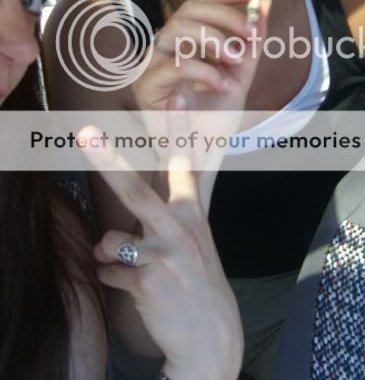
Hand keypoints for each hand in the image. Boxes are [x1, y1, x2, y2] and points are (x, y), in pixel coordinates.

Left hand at [79, 101, 242, 379]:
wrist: (212, 334)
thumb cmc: (196, 278)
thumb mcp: (190, 241)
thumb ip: (149, 223)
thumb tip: (101, 236)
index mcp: (191, 212)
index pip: (184, 162)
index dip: (179, 128)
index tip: (175, 95)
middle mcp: (179, 228)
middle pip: (137, 190)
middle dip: (109, 160)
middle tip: (87, 133)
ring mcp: (164, 254)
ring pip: (110, 240)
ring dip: (111, 253)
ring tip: (136, 266)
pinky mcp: (147, 282)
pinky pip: (107, 273)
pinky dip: (113, 280)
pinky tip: (137, 290)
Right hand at [133, 0, 270, 112]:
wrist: (202, 155)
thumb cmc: (215, 117)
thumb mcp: (241, 74)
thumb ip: (252, 43)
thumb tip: (266, 3)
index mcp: (183, 41)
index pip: (197, 3)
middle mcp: (164, 48)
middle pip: (187, 9)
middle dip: (224, 17)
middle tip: (249, 34)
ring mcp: (152, 65)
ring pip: (176, 29)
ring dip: (213, 40)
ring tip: (234, 61)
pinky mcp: (146, 86)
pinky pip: (173, 65)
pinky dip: (203, 71)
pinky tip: (220, 85)